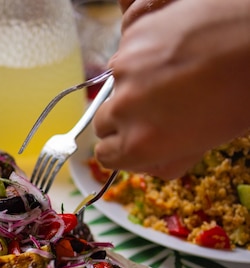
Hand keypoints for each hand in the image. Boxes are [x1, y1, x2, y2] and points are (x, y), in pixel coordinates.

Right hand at [93, 0, 249, 178]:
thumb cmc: (244, 94)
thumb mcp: (208, 142)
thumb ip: (169, 160)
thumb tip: (150, 163)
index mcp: (141, 142)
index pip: (105, 156)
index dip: (121, 149)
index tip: (134, 141)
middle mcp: (124, 105)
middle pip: (104, 120)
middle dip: (125, 117)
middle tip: (158, 106)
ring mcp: (126, 65)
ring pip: (116, 81)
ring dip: (134, 81)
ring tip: (172, 71)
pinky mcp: (134, 31)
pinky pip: (126, 46)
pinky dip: (142, 49)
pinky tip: (172, 47)